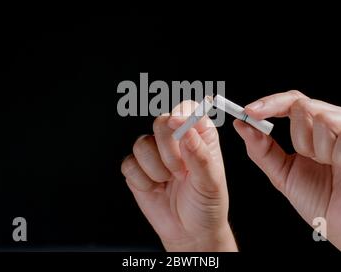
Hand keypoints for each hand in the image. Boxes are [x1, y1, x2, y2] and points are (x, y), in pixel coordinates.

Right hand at [121, 101, 236, 250]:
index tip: (177, 124)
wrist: (189, 232)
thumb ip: (200, 156)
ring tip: (169, 181)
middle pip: (159, 122)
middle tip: (179, 170)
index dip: (180, 114)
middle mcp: (175, 140)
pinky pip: (129, 164)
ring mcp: (154, 153)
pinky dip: (142, 180)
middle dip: (168, 150)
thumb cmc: (206, 205)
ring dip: (156, 169)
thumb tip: (187, 131)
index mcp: (199, 136)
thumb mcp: (211, 182)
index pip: (187, 109)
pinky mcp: (137, 169)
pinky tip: (155, 188)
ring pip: (142, 144)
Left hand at [234, 90, 340, 250]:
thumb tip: (242, 124)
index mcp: (321, 123)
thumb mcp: (281, 171)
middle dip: (299, 140)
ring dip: (319, 152)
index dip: (271, 103)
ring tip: (332, 168)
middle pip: (304, 106)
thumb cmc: (319, 198)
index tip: (249, 112)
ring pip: (324, 119)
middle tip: (313, 161)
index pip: (293, 100)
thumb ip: (261, 147)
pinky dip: (339, 159)